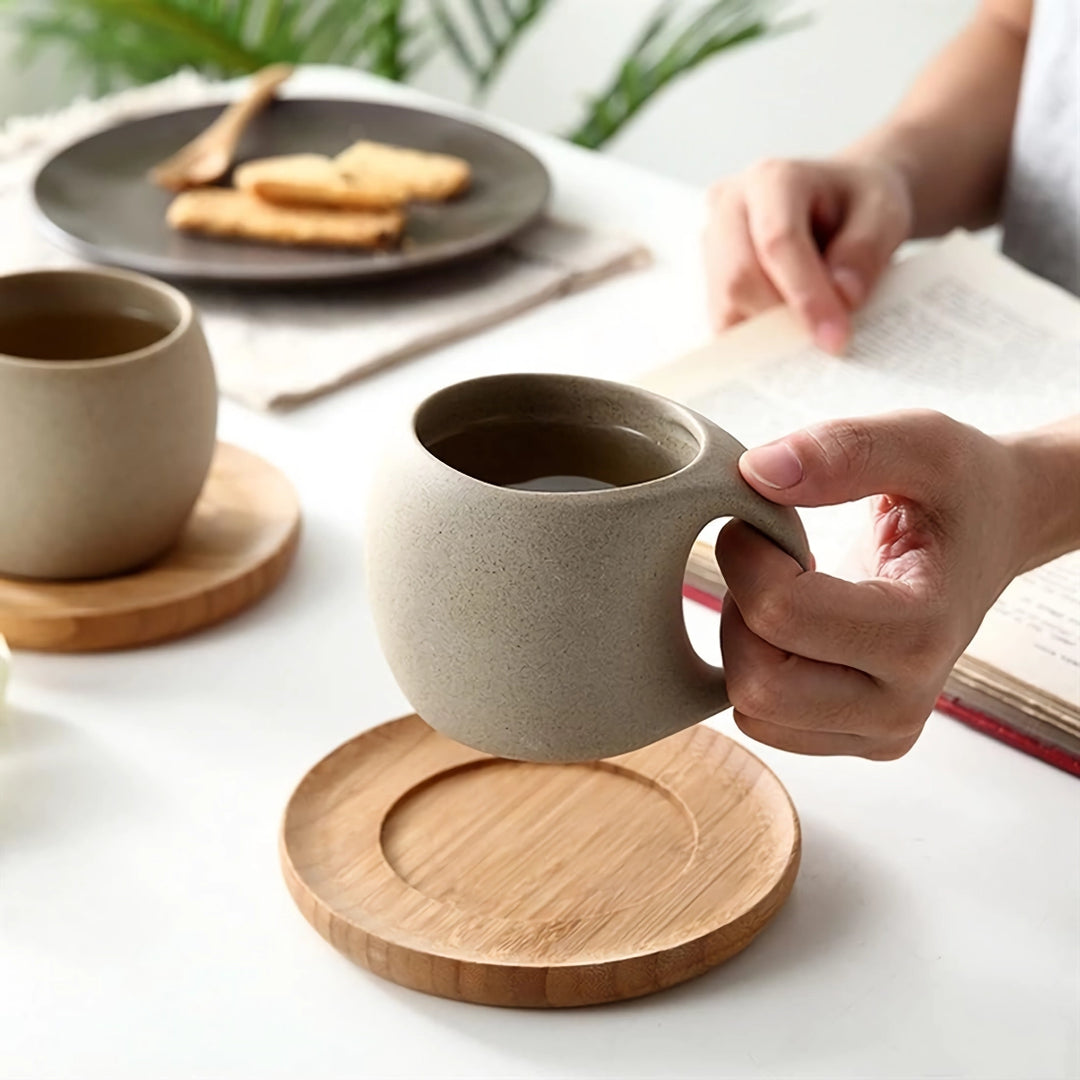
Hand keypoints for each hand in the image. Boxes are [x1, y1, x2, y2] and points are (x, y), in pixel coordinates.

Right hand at [704, 157, 913, 351]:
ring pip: (725, 307)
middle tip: (828, 345)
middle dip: (783, 321)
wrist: (837, 201)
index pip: (777, 241)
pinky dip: (758, 340)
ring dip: (769, 334)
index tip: (836, 338)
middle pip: (738, 278)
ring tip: (812, 335)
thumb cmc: (858, 202)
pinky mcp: (710, 278)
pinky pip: (724, 320)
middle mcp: (729, 206)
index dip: (805, 295)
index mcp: (771, 178)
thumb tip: (843, 298)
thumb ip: (866, 249)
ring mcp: (712, 243)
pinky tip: (791, 336)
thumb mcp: (884, 212)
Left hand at [715, 411, 1028, 759]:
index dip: (745, 556)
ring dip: (744, 642)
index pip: (781, 614)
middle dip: (739, 609)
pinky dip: (757, 669)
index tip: (759, 520)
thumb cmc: (959, 490)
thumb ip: (845, 449)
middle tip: (767, 559)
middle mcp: (904, 702)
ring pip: (753, 710)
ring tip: (786, 591)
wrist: (997, 532)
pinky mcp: (860, 740)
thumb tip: (757, 473)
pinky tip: (795, 627)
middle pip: (759, 683)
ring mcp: (883, 730)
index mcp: (921, 632)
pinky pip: (764, 722)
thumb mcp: (922, 443)